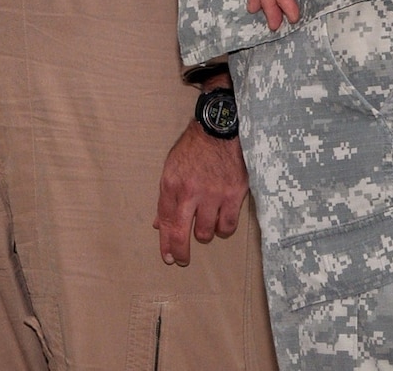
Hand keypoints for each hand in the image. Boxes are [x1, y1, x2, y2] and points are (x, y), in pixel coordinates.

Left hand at [152, 112, 246, 265]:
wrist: (218, 132)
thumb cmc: (193, 150)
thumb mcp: (171, 169)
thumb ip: (166, 198)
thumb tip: (159, 224)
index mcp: (171, 184)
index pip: (165, 221)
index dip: (165, 242)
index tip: (167, 256)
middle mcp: (190, 192)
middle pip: (182, 232)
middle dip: (181, 251)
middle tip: (182, 260)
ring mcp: (213, 195)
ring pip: (206, 232)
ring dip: (204, 234)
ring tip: (204, 225)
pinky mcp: (233, 196)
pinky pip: (228, 226)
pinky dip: (223, 228)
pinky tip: (220, 222)